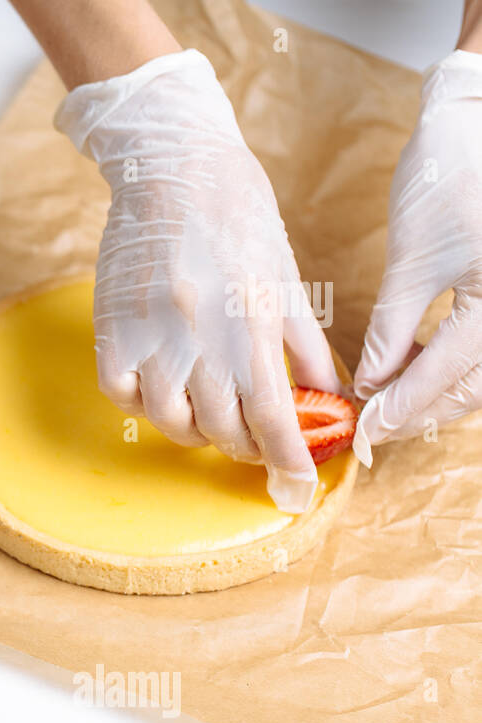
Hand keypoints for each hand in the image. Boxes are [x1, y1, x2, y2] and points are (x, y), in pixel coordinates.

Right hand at [55, 50, 340, 512]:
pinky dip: (145, 405)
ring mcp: (151, 334)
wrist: (173, 169)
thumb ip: (305, 348)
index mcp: (253, 322)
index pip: (273, 417)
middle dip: (243, 446)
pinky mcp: (111, 329)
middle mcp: (201, 335)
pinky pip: (124, 396)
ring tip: (207, 412)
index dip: (286, 463)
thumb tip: (329, 403)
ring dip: (195, 431)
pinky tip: (163, 389)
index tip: (294, 489)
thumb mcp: (286, 281)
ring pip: (171, 422)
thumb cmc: (238, 219)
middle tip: (251, 437)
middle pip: (223, 429)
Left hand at [353, 51, 481, 464]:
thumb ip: (394, 329)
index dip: (403, 409)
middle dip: (424, 411)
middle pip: (477, 386)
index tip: (366, 432)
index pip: (448, 376)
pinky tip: (422, 368)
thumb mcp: (413, 260)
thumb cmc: (451, 175)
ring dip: (442, 393)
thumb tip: (372, 385)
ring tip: (393, 403)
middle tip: (376, 430)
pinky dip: (460, 366)